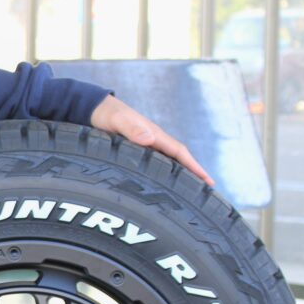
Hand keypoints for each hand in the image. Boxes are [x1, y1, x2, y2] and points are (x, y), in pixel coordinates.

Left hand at [89, 95, 213, 185]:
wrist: (95, 108)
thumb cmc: (106, 114)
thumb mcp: (117, 121)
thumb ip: (131, 129)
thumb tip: (150, 138)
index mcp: (154, 135)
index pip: (179, 153)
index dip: (194, 167)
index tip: (208, 181)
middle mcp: (154, 141)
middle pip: (179, 161)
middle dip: (193, 175)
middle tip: (206, 195)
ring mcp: (147, 146)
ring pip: (168, 164)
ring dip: (180, 177)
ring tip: (191, 195)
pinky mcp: (137, 151)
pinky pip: (156, 166)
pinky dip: (164, 176)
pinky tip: (164, 187)